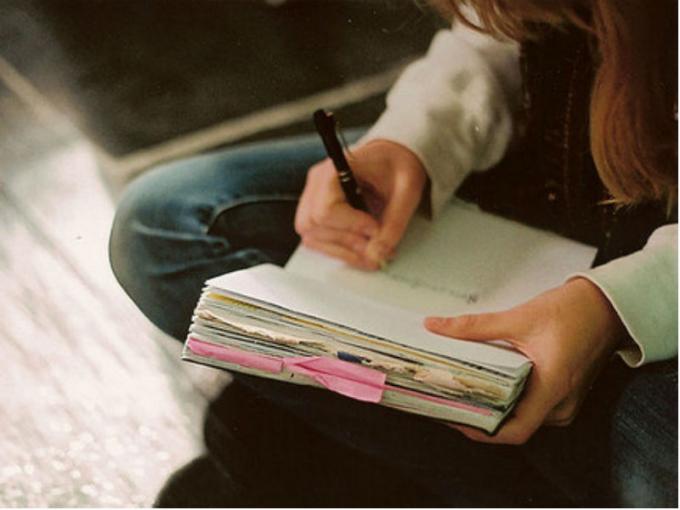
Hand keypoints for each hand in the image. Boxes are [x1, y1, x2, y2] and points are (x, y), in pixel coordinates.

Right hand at [295, 139, 426, 269]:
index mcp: (334, 169)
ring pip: (311, 236)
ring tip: (371, 254)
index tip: (376, 229)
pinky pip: (316, 239)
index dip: (351, 226)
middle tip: (378, 248)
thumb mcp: (406, 191)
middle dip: (347, 243)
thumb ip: (394, 223)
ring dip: (342, 251)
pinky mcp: (316, 212)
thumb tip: (377, 254)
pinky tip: (359, 250)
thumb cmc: (398, 165)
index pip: (325, 209)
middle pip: (314, 225)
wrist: (394, 158)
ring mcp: (313, 197)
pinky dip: (338, 250)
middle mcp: (317, 183)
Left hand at [424, 277, 624, 444]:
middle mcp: (561, 403)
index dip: (481, 429)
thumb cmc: (572, 311)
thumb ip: (474, 326)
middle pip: (514, 424)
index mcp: (552, 388)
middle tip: (448, 399)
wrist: (607, 305)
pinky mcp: (563, 394)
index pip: (514, 430)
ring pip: (522, 416)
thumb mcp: (518, 318)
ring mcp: (564, 402)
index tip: (454, 417)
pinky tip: (489, 384)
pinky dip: (509, 399)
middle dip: (480, 415)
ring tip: (462, 391)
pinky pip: (532, 406)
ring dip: (494, 407)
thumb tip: (436, 326)